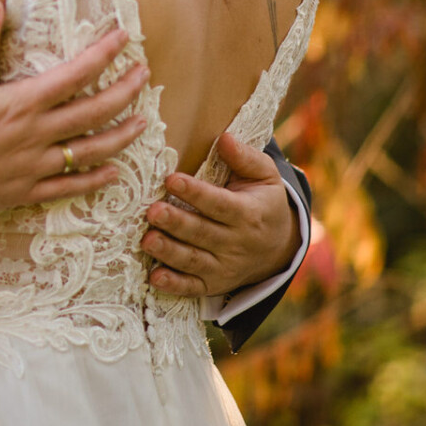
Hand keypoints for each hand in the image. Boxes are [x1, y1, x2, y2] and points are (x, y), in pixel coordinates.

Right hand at [0, 3, 149, 231]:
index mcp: (17, 104)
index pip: (74, 74)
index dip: (103, 54)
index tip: (123, 38)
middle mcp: (32, 136)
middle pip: (94, 112)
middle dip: (125, 91)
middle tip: (145, 75)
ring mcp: (30, 168)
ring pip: (90, 152)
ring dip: (121, 135)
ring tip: (142, 122)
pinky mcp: (21, 194)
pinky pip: (68, 187)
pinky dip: (95, 180)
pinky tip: (113, 173)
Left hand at [142, 131, 300, 298]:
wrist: (278, 247)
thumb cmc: (263, 202)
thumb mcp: (265, 176)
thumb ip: (245, 157)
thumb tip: (223, 138)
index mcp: (249, 213)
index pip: (220, 204)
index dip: (196, 193)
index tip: (171, 179)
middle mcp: (237, 242)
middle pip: (203, 233)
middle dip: (177, 223)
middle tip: (152, 210)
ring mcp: (224, 267)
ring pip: (194, 261)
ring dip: (170, 252)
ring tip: (147, 240)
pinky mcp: (212, 284)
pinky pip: (192, 287)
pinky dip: (174, 285)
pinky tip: (154, 277)